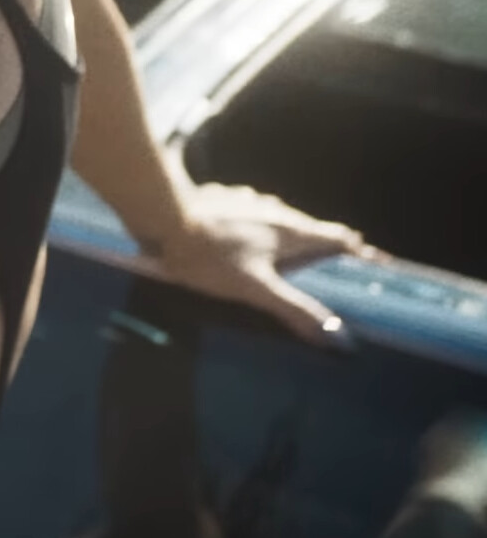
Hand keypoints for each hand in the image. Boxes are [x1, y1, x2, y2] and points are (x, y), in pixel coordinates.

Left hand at [143, 183, 373, 347]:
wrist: (163, 218)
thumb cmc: (211, 256)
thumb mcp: (256, 289)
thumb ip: (296, 311)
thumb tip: (340, 337)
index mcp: (290, 230)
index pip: (338, 238)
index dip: (359, 251)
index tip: (375, 263)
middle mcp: (275, 210)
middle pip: (311, 229)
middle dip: (326, 246)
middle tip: (337, 265)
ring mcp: (248, 202)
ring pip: (280, 219)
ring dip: (293, 236)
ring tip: (296, 255)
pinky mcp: (224, 200)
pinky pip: (253, 215)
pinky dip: (261, 230)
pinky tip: (249, 239)